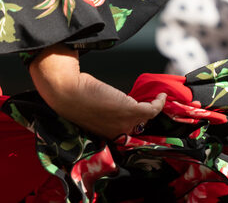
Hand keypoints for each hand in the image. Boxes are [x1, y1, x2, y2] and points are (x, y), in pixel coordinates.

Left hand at [28, 46, 166, 139]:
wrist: (67, 92)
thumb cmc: (74, 97)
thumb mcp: (90, 109)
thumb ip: (102, 111)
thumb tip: (111, 104)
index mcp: (107, 135)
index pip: (126, 133)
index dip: (134, 124)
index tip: (140, 115)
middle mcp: (117, 133)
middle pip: (138, 126)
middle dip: (145, 117)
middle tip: (151, 105)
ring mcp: (125, 123)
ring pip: (146, 117)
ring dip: (154, 107)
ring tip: (156, 99)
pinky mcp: (130, 110)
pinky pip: (152, 109)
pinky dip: (158, 102)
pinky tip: (160, 95)